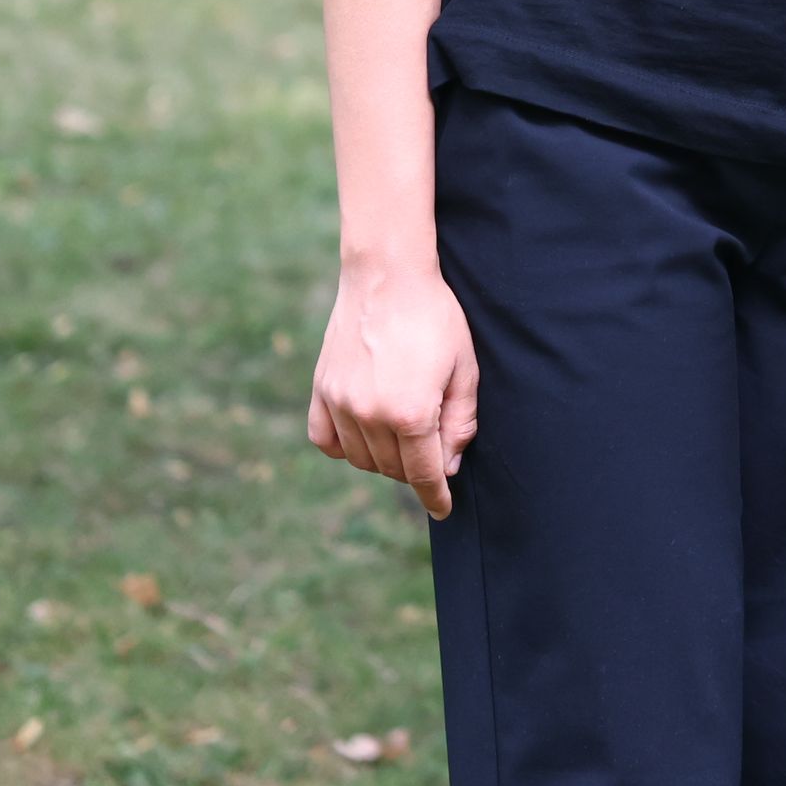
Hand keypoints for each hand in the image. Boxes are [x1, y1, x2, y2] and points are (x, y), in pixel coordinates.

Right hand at [306, 255, 483, 516]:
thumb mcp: (464, 368)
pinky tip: (363, 433)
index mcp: (411, 413)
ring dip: (384, 458)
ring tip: (402, 432)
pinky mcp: (321, 389)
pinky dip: (343, 446)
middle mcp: (371, 415)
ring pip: (361, 459)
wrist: (388, 275)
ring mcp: (340, 404)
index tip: (442, 510)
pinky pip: (326, 440)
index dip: (436, 497)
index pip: (424, 474)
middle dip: (416, 468)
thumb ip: (460, 422)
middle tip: (432, 445)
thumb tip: (447, 466)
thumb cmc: (435, 318)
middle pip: (394, 469)